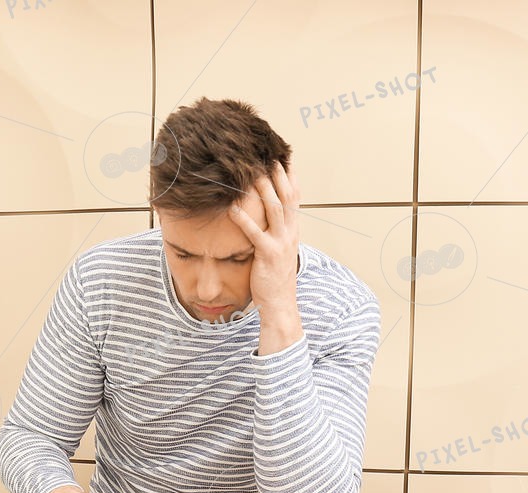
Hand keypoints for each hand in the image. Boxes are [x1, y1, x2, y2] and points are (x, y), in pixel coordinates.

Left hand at [228, 160, 300, 317]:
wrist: (280, 304)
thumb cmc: (275, 277)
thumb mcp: (280, 248)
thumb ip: (276, 229)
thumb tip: (268, 214)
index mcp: (293, 229)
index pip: (295, 195)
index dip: (289, 174)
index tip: (281, 155)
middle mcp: (290, 232)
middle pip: (286, 196)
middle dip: (278, 173)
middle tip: (266, 153)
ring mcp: (281, 243)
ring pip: (274, 209)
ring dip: (263, 188)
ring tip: (250, 171)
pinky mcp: (268, 255)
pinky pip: (255, 233)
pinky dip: (244, 219)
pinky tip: (232, 207)